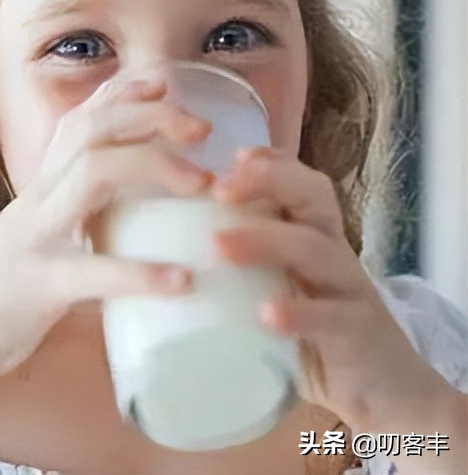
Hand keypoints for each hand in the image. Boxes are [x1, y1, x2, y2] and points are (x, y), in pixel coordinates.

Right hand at [0, 75, 213, 385]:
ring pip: (92, 175)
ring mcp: (35, 239)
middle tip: (204, 129)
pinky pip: (92, 273)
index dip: (124, 92)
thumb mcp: (34, 238)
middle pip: (91, 130)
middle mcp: (37, 202)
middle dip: (150, 116)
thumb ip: (74, 222)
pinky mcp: (37, 287)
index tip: (168, 82)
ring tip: (203, 185)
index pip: (80, 120)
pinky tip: (183, 281)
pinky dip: (140, 273)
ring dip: (153, 168)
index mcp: (40, 190)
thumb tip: (131, 224)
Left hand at [211, 146, 458, 434]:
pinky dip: (299, 313)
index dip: (268, 165)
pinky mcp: (357, 333)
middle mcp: (332, 253)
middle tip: (219, 188)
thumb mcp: (277, 289)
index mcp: (311, 237)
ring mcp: (349, 290)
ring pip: (314, 250)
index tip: (227, 160)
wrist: (382, 389)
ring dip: (265, 241)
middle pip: (312, 198)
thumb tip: (167, 257)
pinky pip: (331, 317)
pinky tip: (267, 314)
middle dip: (269, 182)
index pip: (297, 184)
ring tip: (219, 244)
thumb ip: (240, 268)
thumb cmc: (313, 333)